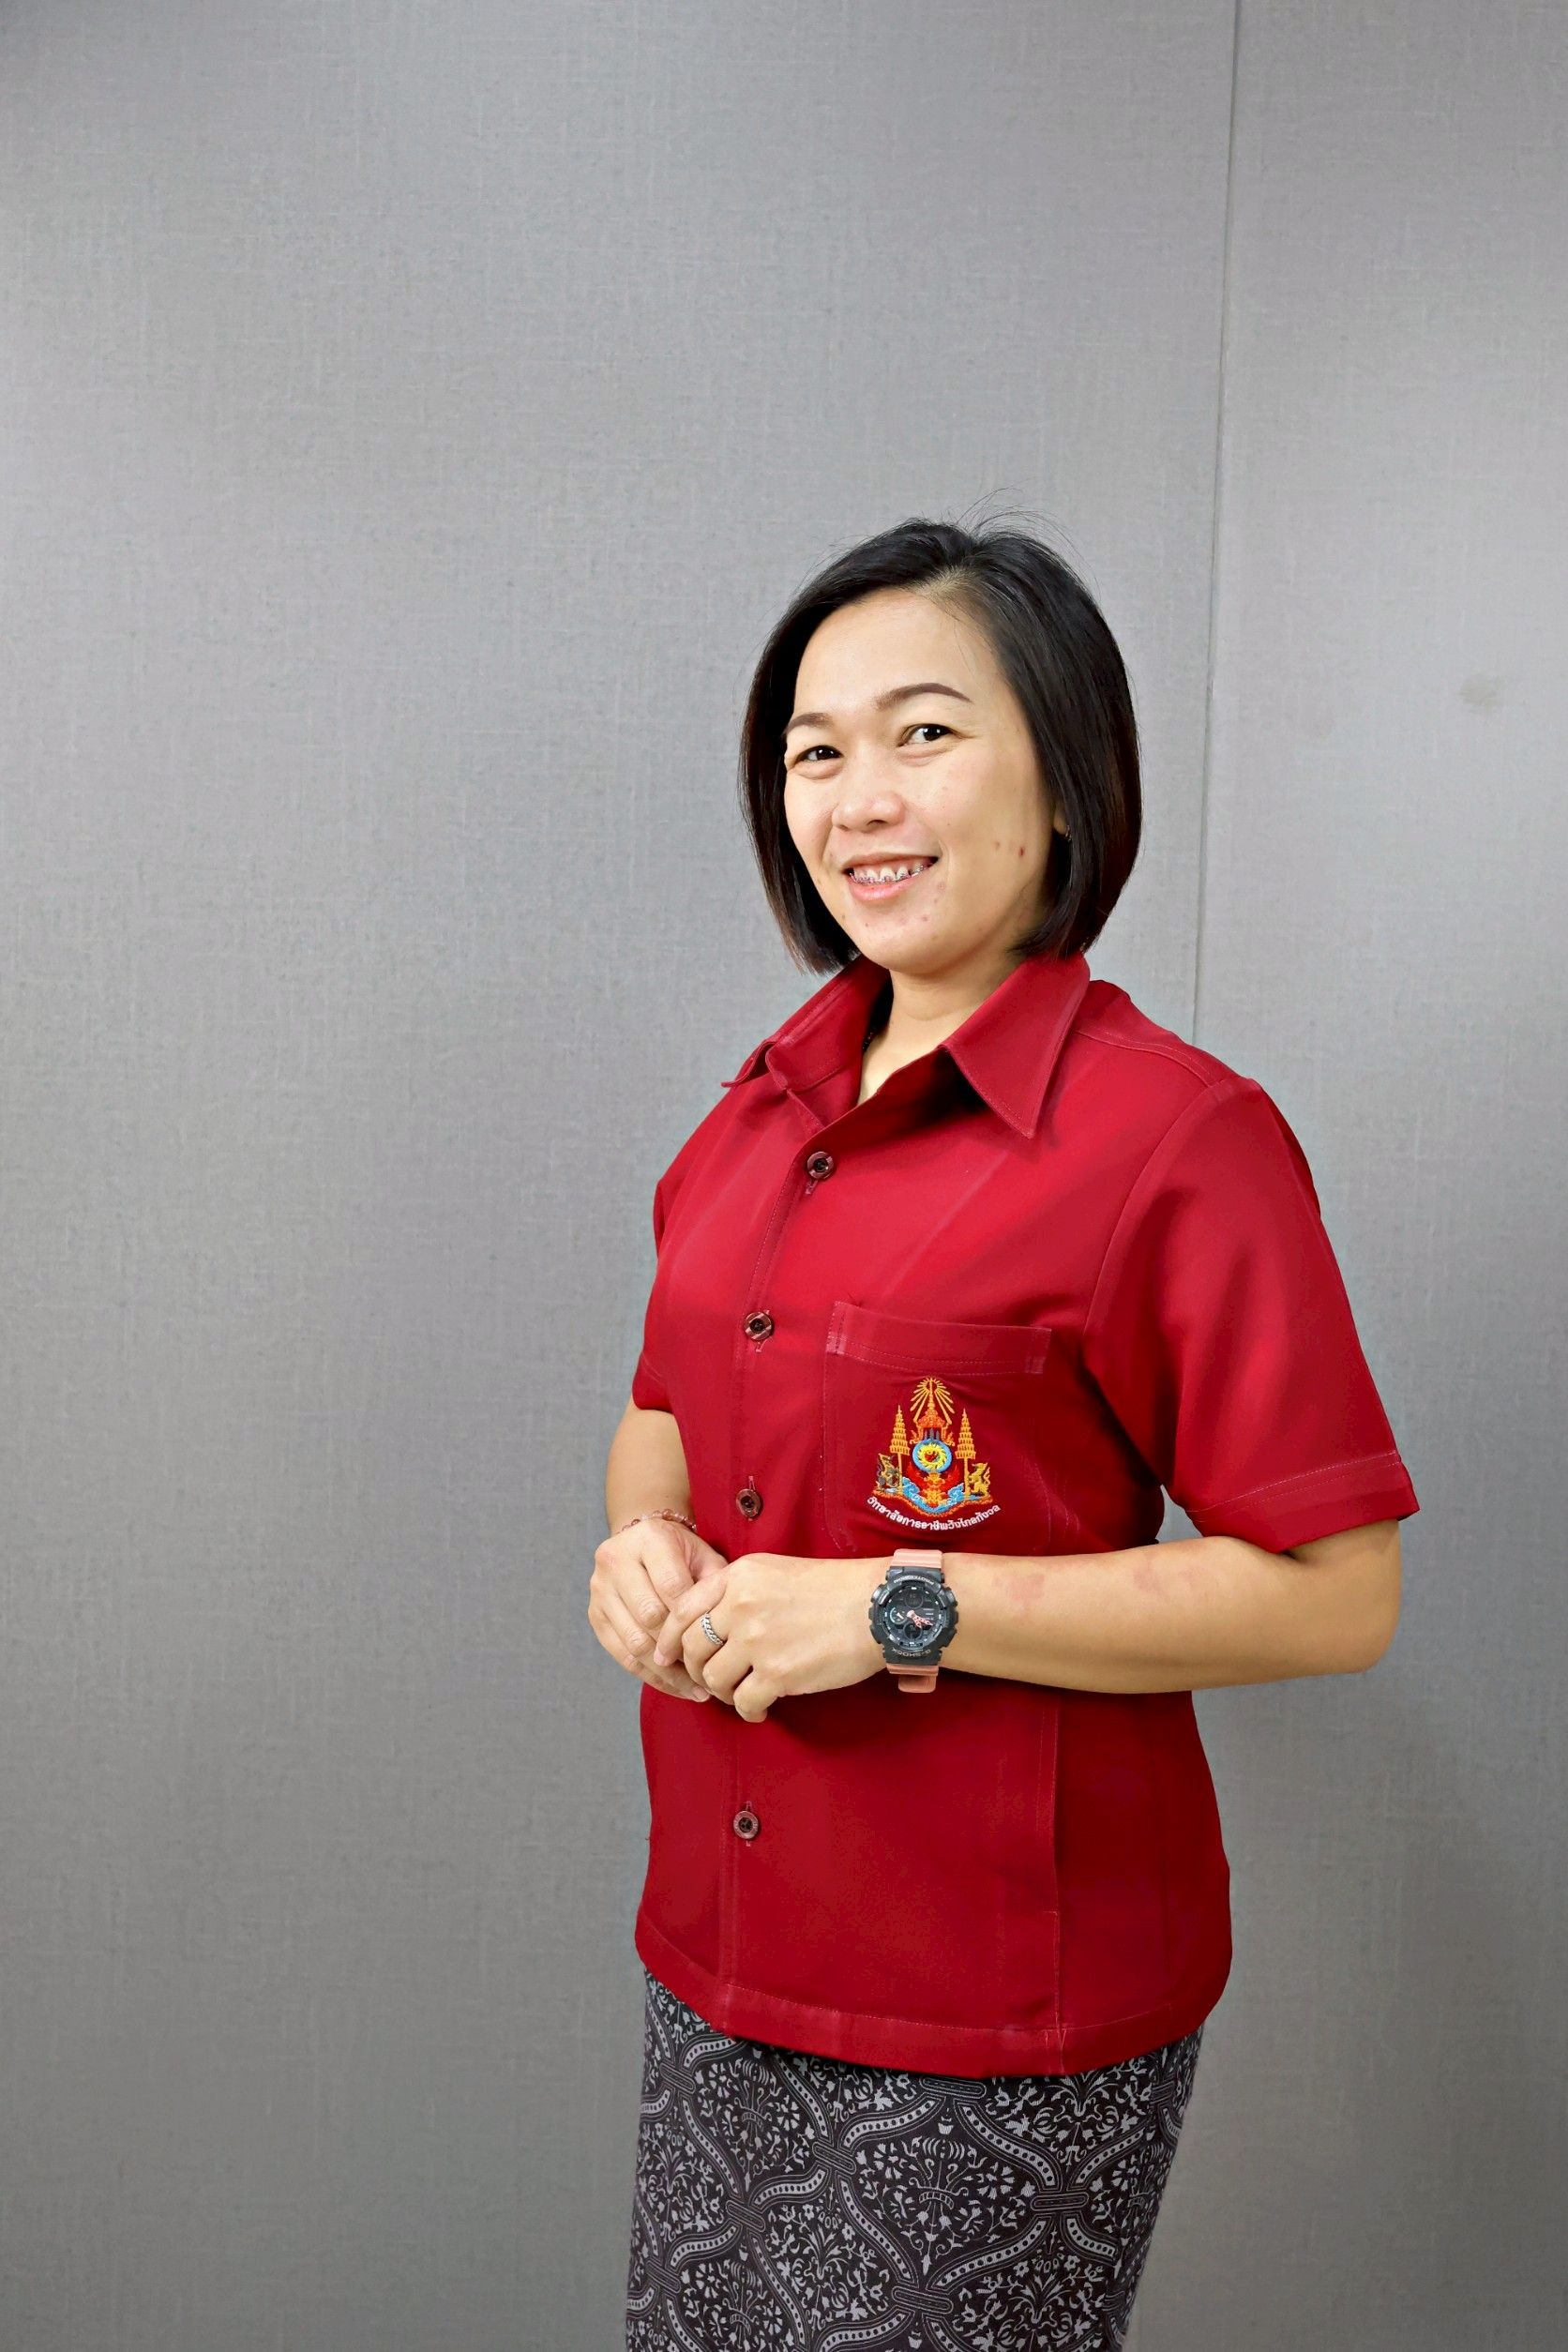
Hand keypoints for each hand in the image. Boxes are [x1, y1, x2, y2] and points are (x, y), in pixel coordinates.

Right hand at [589, 1518, 732, 1700]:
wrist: (642, 1543)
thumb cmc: (681, 1553)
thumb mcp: (704, 1555)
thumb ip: (715, 1584)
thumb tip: (724, 1628)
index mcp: (648, 1539)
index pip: (672, 1587)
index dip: (694, 1619)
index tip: (718, 1645)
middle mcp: (616, 1560)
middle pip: (649, 1616)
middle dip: (681, 1649)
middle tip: (711, 1673)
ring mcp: (600, 1589)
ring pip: (634, 1642)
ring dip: (668, 1673)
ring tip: (697, 1690)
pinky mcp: (595, 1615)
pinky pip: (622, 1655)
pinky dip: (651, 1676)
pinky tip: (676, 1687)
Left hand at [652, 1552, 887, 1722]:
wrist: (877, 1607)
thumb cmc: (835, 1589)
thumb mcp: (777, 1571)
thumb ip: (739, 1590)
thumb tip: (711, 1623)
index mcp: (738, 1576)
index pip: (682, 1610)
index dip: (668, 1638)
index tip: (666, 1655)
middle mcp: (740, 1606)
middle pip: (693, 1648)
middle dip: (697, 1670)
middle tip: (714, 1681)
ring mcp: (757, 1641)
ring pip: (714, 1679)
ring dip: (723, 1693)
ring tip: (742, 1694)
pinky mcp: (778, 1674)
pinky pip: (743, 1703)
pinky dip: (748, 1711)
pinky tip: (761, 1709)